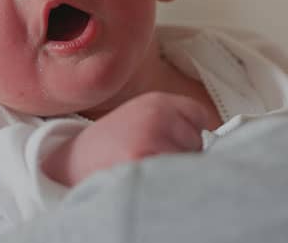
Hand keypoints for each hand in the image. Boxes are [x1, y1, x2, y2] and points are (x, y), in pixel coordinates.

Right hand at [41, 92, 209, 186]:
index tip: (176, 147)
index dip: (192, 138)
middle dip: (185, 158)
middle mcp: (157, 116)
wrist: (69, 162)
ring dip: (176, 174)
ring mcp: (151, 139)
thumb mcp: (142, 119)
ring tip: (146, 172)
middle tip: (153, 162)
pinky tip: (142, 179)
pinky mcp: (143, 162)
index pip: (202, 118)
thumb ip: (177, 124)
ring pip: (189, 163)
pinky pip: (174, 179)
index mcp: (158, 102)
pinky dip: (165, 185)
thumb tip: (218, 147)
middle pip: (199, 144)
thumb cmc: (111, 147)